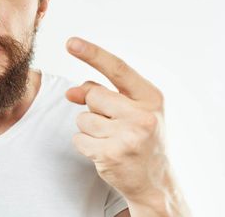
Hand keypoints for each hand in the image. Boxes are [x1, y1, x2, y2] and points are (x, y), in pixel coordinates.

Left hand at [65, 37, 174, 210]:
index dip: (92, 53)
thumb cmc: (140, 137)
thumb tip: (71, 92)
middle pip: (94, 95)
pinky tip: (105, 152)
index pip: (117, 68)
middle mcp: (143, 115)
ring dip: (90, 129)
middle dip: (94, 108)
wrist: (154, 181)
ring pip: (83, 118)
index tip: (71, 42)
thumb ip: (102, 93)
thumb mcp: (132, 109)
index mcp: (151, 97)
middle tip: (114, 125)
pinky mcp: (110, 155)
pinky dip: (85, 145)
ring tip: (112, 140)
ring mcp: (128, 137)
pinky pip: (78, 139)